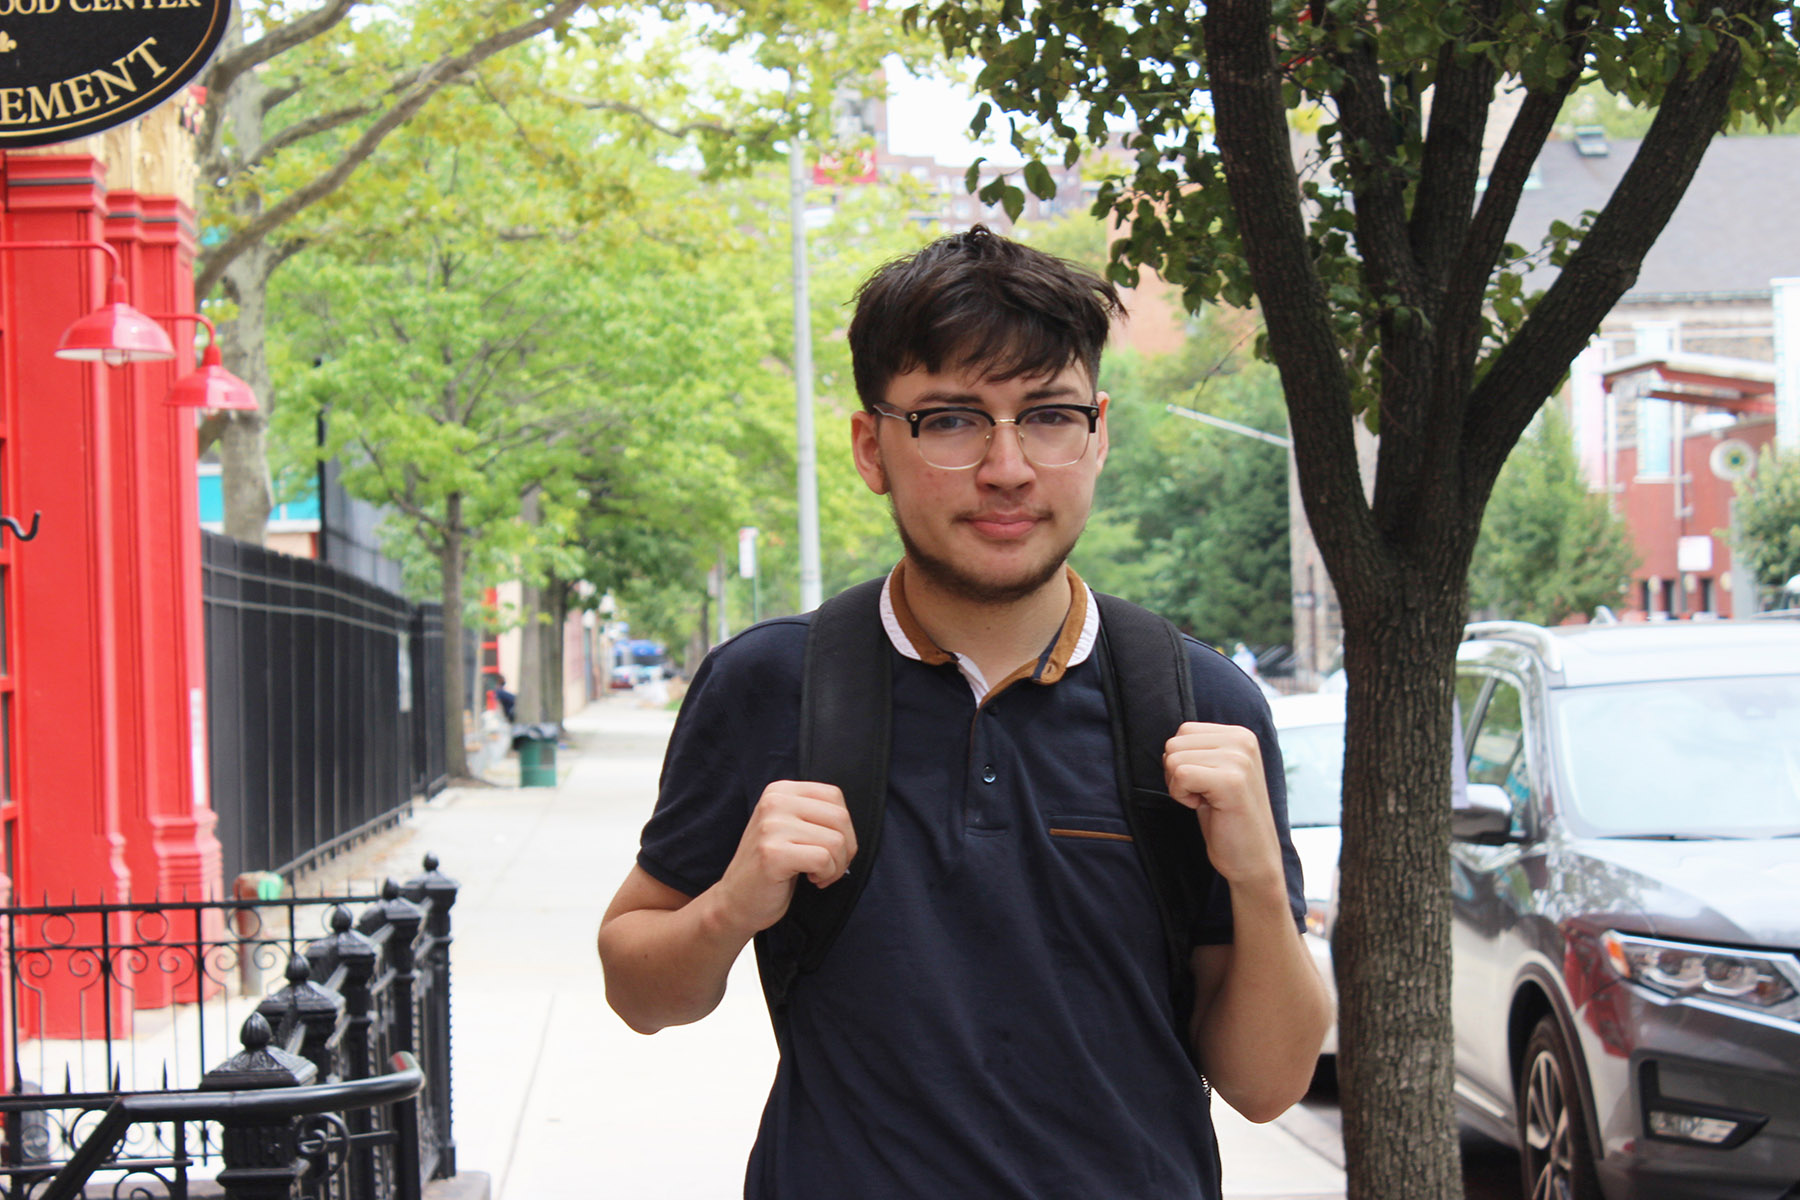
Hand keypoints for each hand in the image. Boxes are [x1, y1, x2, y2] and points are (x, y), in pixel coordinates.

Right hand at [715, 781, 857, 935]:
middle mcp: (774, 802)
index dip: (844, 826)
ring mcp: (771, 827)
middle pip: (839, 818)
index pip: (834, 796)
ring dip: (837, 866)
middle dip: (846, 849)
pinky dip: (826, 874)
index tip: (832, 848)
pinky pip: (824, 860)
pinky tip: (812, 880)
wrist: (736, 902)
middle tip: (830, 867)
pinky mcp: (773, 854)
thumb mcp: (789, 827)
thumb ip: (815, 814)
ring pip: (835, 841)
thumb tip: (850, 822)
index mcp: (780, 791)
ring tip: (819, 874)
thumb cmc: (772, 867)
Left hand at [1162, 722, 1282, 889]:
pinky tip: (1207, 807)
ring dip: (1180, 787)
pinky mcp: (1231, 781)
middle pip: (1174, 743)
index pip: (1183, 730)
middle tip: (1205, 795)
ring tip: (1208, 801)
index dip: (1182, 761)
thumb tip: (1168, 740)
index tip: (1205, 783)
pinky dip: (1182, 796)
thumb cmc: (1227, 818)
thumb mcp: (1215, 771)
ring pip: (1173, 758)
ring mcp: (1239, 759)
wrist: (1252, 858)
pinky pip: (1180, 775)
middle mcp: (1243, 740)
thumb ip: (1200, 749)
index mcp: (1240, 734)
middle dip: (1178, 773)